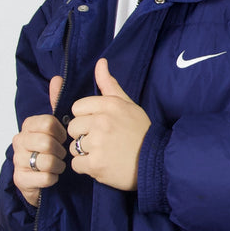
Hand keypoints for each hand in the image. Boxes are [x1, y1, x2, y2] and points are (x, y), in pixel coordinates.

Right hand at [12, 75, 66, 206]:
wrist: (42, 180)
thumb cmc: (51, 151)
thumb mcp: (56, 125)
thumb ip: (57, 102)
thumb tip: (57, 77)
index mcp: (28, 125)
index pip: (48, 122)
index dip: (60, 132)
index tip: (63, 138)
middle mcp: (19, 141)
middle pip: (46, 142)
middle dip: (60, 150)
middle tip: (61, 154)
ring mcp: (17, 161)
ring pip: (46, 161)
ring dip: (58, 165)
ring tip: (57, 166)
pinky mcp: (20, 179)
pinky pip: (44, 177)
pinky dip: (53, 178)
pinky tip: (51, 176)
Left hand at [67, 59, 150, 190]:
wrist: (156, 162)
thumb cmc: (140, 133)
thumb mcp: (128, 105)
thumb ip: (109, 85)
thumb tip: (100, 62)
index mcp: (109, 105)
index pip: (77, 108)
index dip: (86, 117)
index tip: (99, 125)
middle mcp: (101, 122)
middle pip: (73, 127)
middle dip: (83, 135)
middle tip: (102, 141)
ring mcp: (98, 143)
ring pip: (73, 147)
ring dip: (85, 153)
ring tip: (104, 154)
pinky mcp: (96, 164)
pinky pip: (76, 164)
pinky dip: (86, 168)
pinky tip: (102, 165)